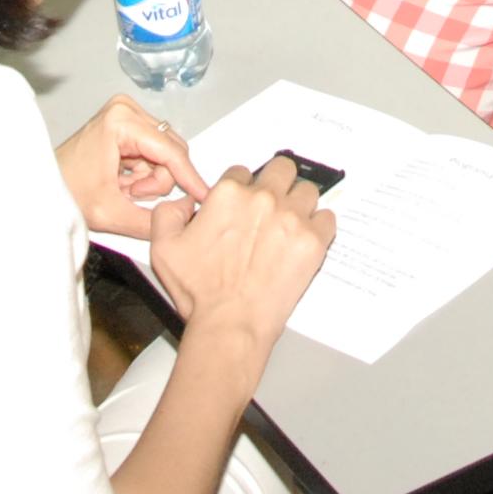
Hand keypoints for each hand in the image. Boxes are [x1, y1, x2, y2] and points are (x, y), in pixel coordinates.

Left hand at [57, 97, 213, 241]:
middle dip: (156, 182)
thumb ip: (151, 220)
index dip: (189, 178)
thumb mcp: (110, 213)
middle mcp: (126, 110)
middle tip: (130, 195)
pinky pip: (153, 154)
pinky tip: (120, 181)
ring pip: (164, 155)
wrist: (41, 186)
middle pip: (170, 151)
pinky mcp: (126, 124)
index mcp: (122, 120)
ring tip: (121, 189)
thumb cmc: (66, 191)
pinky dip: (142, 174)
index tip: (205, 195)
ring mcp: (126, 114)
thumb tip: (183, 216)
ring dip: (147, 180)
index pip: (170, 152)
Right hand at [146, 157, 335, 344]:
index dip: (242, 188)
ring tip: (290, 222)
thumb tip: (183, 203)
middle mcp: (263, 199)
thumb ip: (167, 214)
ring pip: (308, 190)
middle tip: (271, 204)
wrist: (230, 324)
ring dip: (299, 203)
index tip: (243, 204)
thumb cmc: (203, 293)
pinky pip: (328, 218)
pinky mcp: (313, 241)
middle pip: (281, 169)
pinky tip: (305, 237)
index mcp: (228, 195)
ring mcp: (292, 218)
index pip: (242, 172)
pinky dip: (319, 226)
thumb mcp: (164, 248)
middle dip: (276, 183)